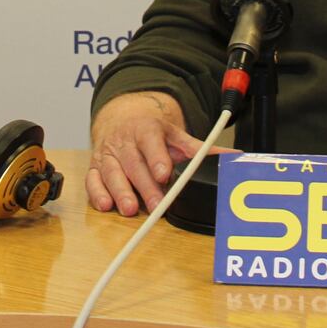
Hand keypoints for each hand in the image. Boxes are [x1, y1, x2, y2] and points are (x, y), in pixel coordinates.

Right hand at [86, 91, 220, 215]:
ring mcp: (108, 153)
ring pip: (111, 172)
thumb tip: (234, 158)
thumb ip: (200, 150)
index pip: (150, 141)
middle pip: (133, 163)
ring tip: (130, 209)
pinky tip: (105, 205)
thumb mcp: (176, 136)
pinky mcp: (95, 166)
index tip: (164, 174)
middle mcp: (125, 140)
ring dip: (120, 191)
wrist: (122, 118)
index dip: (156, 157)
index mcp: (146, 129)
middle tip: (156, 205)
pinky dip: (97, 193)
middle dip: (144, 185)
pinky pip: (93, 179)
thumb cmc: (152, 133)